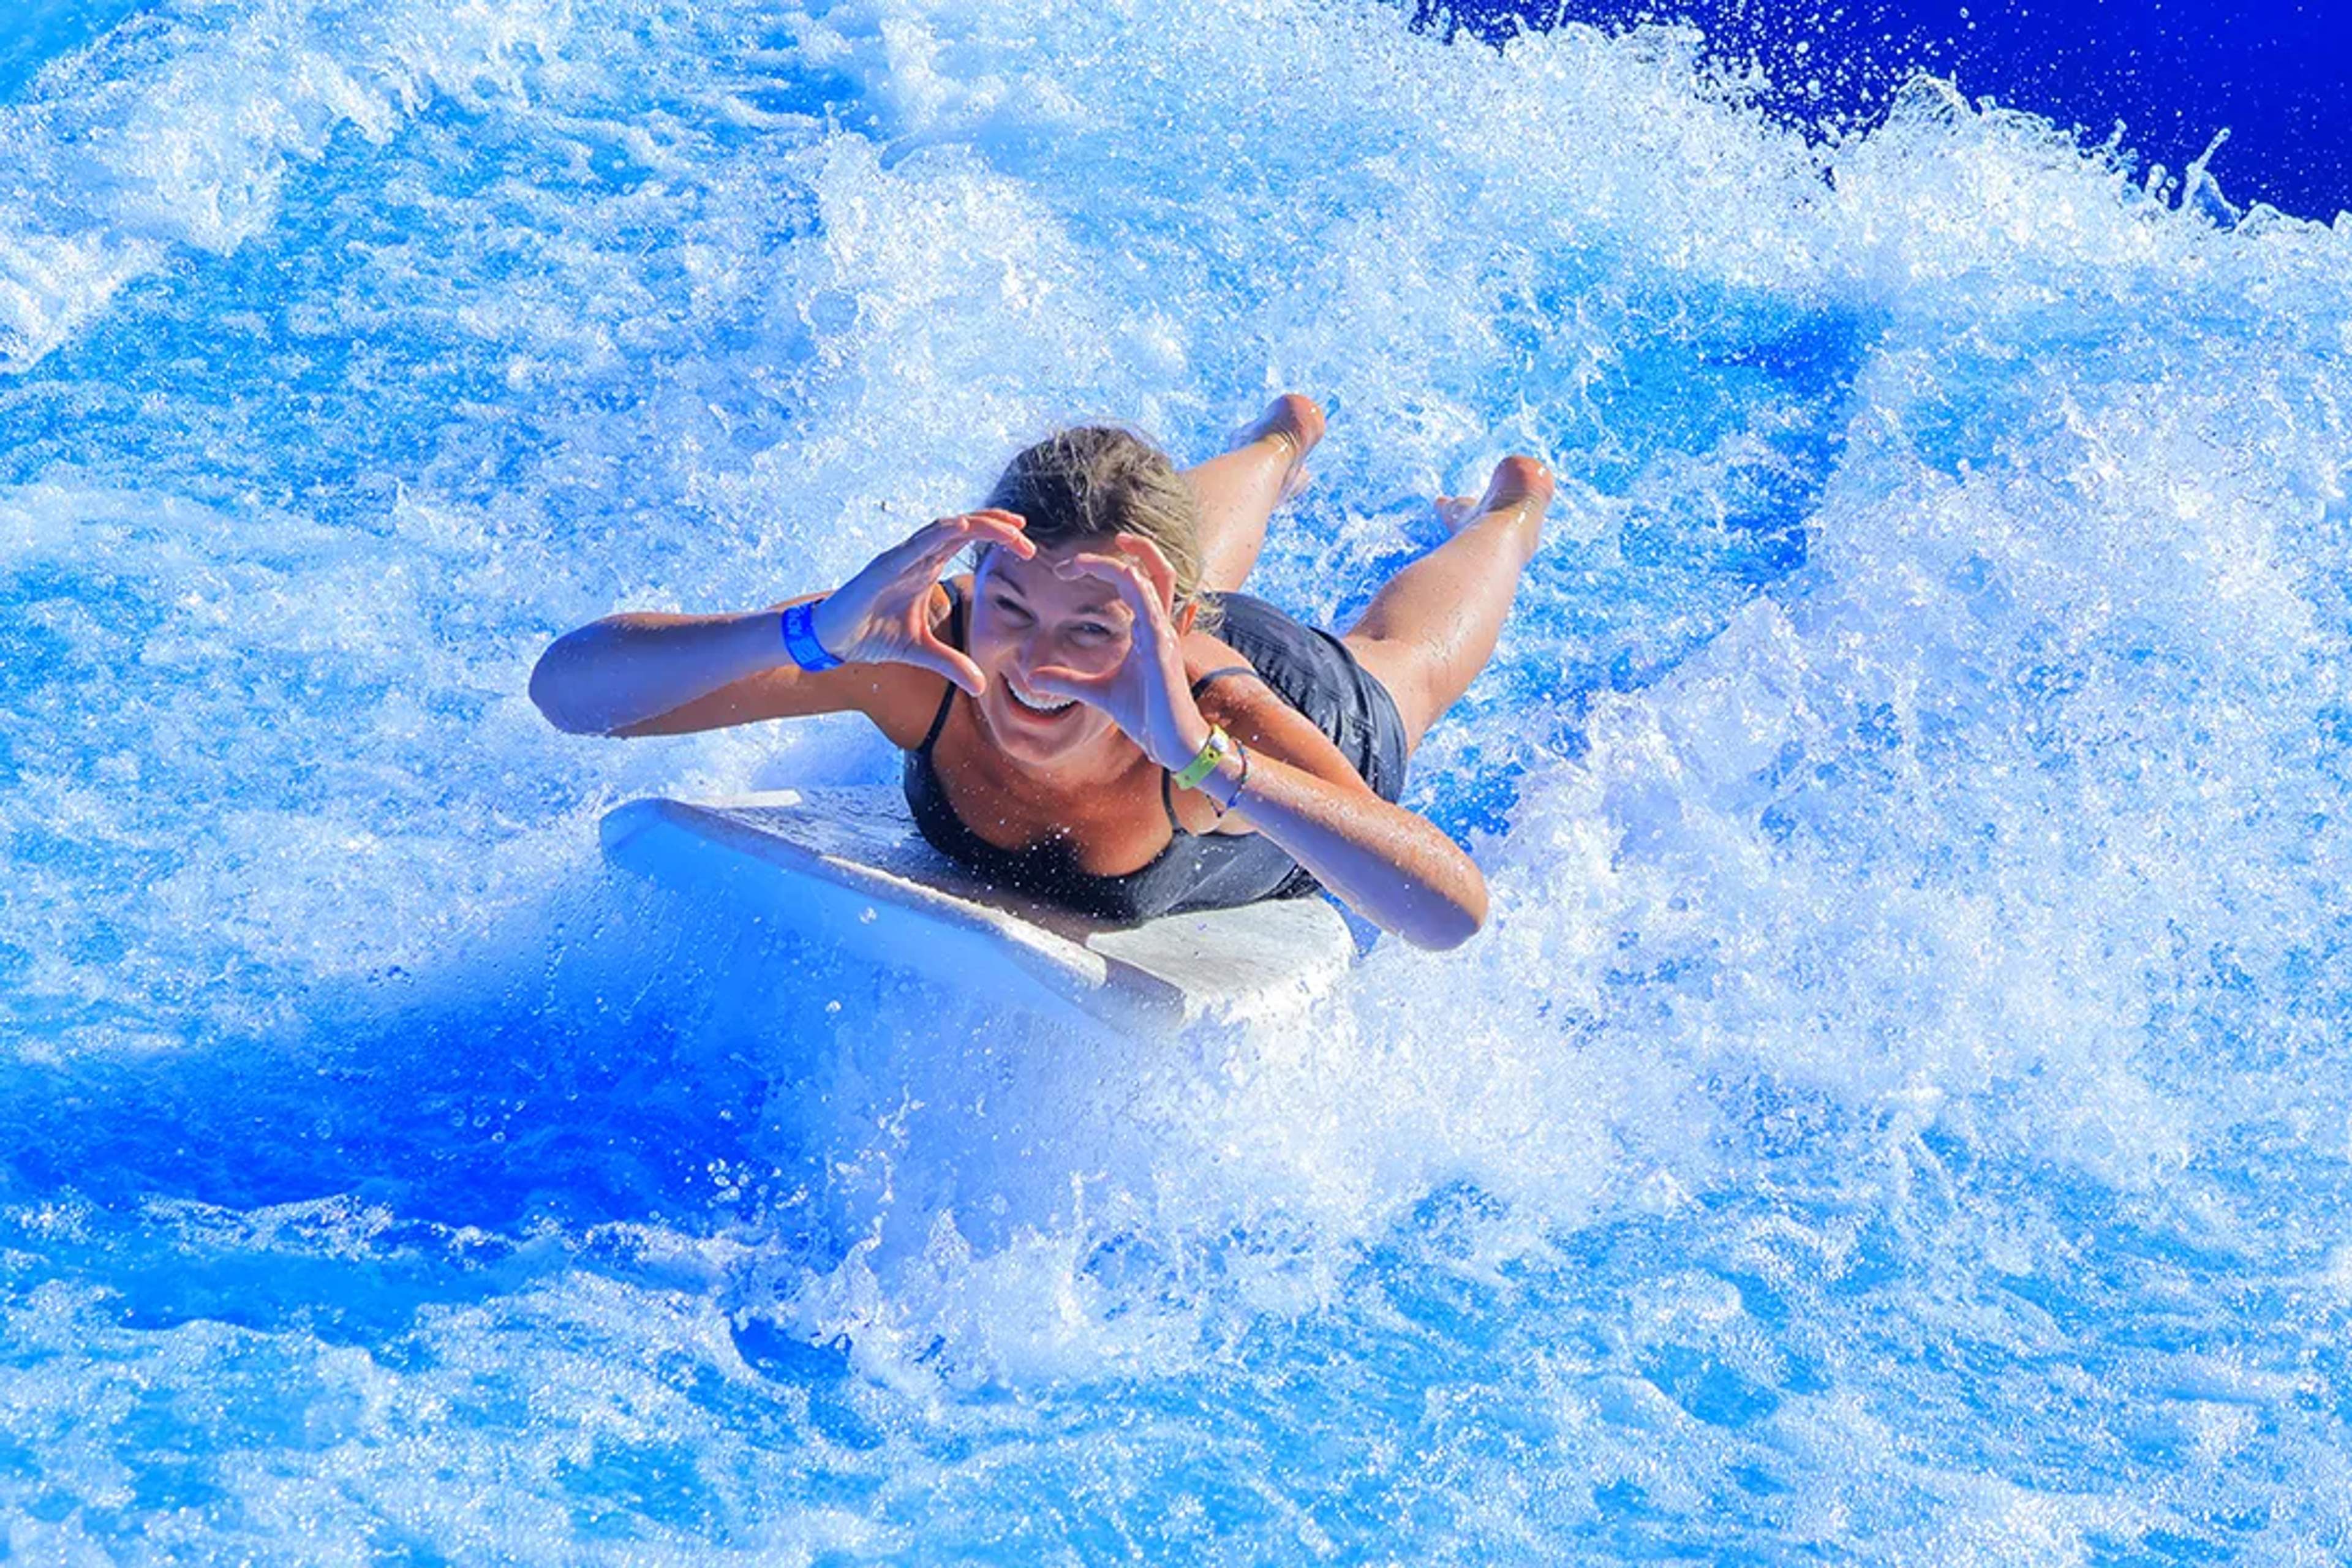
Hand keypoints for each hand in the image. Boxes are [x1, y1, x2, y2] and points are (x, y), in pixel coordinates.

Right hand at [810, 509, 1031, 693]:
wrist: (832, 639)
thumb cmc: (872, 635)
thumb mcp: (921, 652)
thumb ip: (951, 664)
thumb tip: (980, 685)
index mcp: (926, 567)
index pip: (966, 541)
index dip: (995, 535)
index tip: (1026, 542)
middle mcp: (915, 556)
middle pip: (961, 528)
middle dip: (995, 526)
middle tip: (1025, 531)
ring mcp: (899, 558)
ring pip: (943, 529)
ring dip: (976, 524)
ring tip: (1006, 525)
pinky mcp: (882, 568)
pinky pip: (914, 545)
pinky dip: (938, 533)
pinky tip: (961, 527)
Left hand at [1022, 534, 1211, 772]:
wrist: (1171, 744)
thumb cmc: (1145, 716)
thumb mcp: (1096, 693)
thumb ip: (1068, 680)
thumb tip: (1032, 678)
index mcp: (1147, 628)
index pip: (1135, 579)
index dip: (1102, 566)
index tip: (1066, 568)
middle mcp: (1159, 624)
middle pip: (1157, 568)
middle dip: (1132, 546)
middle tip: (1084, 549)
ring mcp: (1164, 634)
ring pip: (1154, 578)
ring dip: (1119, 563)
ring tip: (1080, 561)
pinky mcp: (1164, 649)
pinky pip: (1153, 606)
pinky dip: (1134, 586)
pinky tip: (1115, 576)